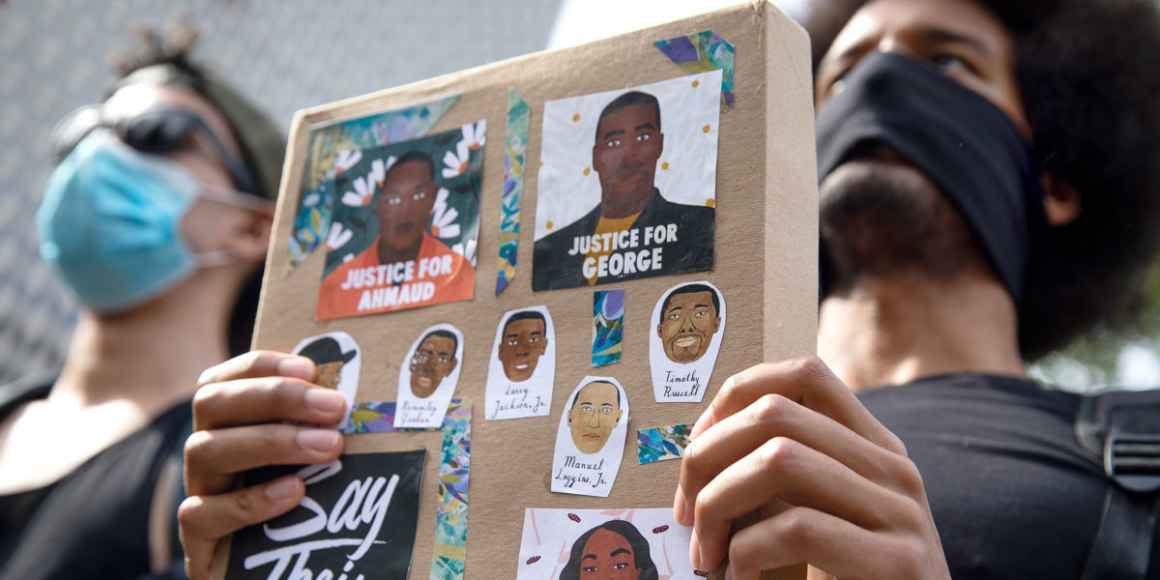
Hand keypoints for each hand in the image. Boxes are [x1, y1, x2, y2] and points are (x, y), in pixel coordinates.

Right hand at [178, 351, 347, 579]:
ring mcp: (198, 495)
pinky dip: (250, 500)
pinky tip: (295, 493)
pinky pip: (202, 513)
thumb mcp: (318, 465)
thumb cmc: (311, 511)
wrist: (291, 576)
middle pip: (211, 403)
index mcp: (228, 426)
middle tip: (335, 407)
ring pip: (205, 450)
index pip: (224, 378)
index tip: (310, 367)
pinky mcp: (198, 544)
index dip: (261, 365)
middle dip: (275, 396)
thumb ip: (322, 430)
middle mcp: (207, 454)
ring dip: (271, 441)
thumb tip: (360, 398)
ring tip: (330, 447)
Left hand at [674, 357, 949, 579]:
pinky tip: (743, 577)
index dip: (737, 396)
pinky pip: (797, 528)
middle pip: (775, 413)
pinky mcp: (898, 561)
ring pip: (779, 460)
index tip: (699, 447)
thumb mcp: (818, 516)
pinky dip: (749, 553)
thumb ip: (783, 477)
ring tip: (708, 554)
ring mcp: (901, 512)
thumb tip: (702, 448)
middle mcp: (894, 468)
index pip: (804, 375)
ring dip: (719, 507)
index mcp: (875, 448)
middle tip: (686, 514)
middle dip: (708, 458)